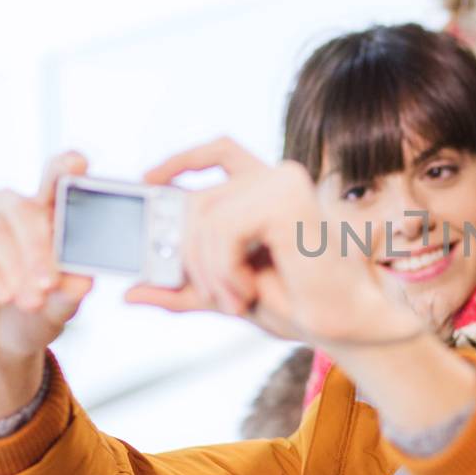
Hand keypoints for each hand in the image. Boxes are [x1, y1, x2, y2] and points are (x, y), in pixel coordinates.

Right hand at [0, 152, 94, 420]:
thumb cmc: (34, 317)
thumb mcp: (59, 308)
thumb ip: (71, 293)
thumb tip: (84, 279)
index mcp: (45, 214)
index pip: (55, 179)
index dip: (64, 168)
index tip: (77, 164)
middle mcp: (9, 210)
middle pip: (24, 207)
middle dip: (39, 248)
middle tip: (49, 286)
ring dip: (14, 266)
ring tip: (30, 301)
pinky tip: (2, 295)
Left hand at [125, 138, 416, 346]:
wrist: (345, 322)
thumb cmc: (299, 305)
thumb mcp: (226, 294)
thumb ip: (183, 289)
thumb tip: (130, 293)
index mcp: (268, 191)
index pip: (220, 151)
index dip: (182, 159)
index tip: (149, 179)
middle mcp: (277, 178)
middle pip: (200, 200)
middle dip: (192, 255)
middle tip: (214, 295)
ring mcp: (284, 184)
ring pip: (206, 218)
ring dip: (210, 270)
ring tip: (236, 299)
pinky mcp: (286, 200)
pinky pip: (223, 228)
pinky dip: (224, 267)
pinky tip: (246, 289)